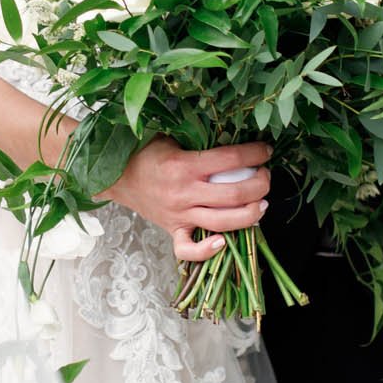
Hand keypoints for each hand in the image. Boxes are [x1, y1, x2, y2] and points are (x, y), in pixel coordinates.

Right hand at [109, 138, 270, 264]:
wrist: (116, 176)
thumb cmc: (146, 153)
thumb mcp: (170, 135)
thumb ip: (198, 136)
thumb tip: (233, 130)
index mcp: (184, 165)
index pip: (230, 159)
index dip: (255, 154)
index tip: (266, 151)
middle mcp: (184, 193)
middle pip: (234, 194)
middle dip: (260, 185)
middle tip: (266, 177)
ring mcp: (179, 215)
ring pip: (222, 223)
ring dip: (250, 215)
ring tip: (262, 205)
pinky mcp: (173, 230)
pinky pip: (188, 250)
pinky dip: (207, 252)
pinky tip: (224, 242)